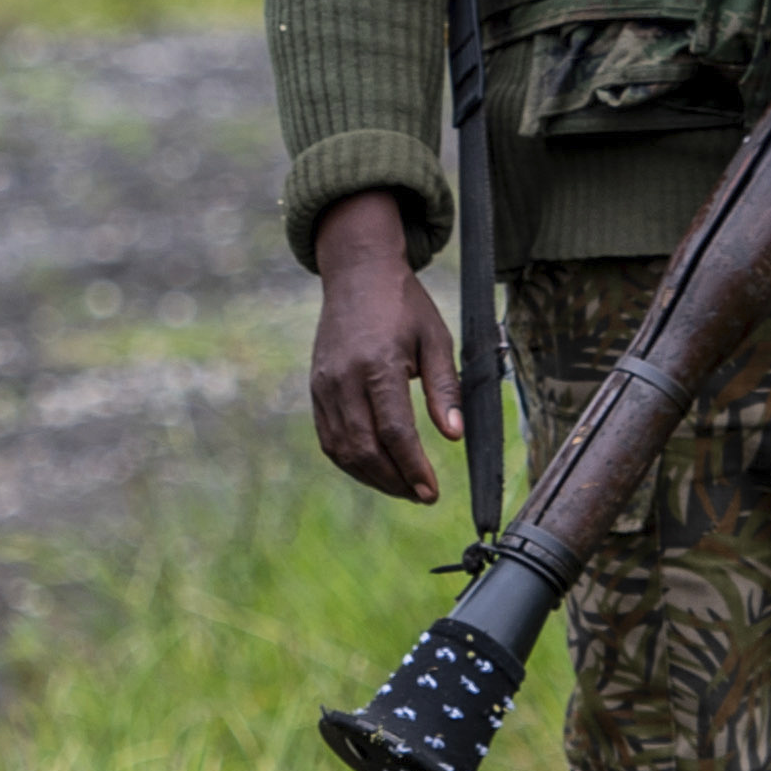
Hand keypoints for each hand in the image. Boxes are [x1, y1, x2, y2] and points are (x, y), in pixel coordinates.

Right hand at [307, 189, 461, 504]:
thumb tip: (453, 436)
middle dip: (394, 481)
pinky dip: (352, 461)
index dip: (413, 468)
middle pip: (365, 449)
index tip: (432, 492)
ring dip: (373, 477)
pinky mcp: (316, 389)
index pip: (394, 432)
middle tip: (422, 496)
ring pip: (343, 450)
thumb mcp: (436, 339)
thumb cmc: (404, 305)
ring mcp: (324, 385)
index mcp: (377, 365)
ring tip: (402, 488)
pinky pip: (329, 438)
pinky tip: (376, 469)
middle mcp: (344, 379)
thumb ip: (445, 389)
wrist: (357, 275)